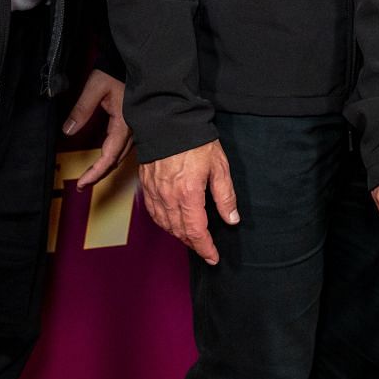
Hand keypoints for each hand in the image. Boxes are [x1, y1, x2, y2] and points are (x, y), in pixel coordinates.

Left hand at [62, 70, 132, 186]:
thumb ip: (81, 110)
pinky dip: (113, 156)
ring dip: (106, 166)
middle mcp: (133, 129)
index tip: (82, 183)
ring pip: (121, 154)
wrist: (132, 62)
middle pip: (116, 160)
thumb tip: (68, 130)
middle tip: (82, 184)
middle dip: (99, 174)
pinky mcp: (133, 123)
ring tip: (90, 175)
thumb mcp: (95, 88)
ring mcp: (135, 127)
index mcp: (125, 123)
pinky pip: (124, 145)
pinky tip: (103, 158)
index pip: (110, 156)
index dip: (96, 172)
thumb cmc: (115, 71)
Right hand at [140, 140, 238, 265]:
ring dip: (179, 235)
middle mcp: (169, 198)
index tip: (213, 257)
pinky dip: (164, 223)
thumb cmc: (196, 140)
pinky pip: (154, 212)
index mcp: (189, 194)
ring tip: (191, 239)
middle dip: (194, 244)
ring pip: (165, 224)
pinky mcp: (146, 185)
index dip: (205, 248)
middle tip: (205, 250)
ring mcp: (155, 192)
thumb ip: (225, 196)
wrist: (167, 121)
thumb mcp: (219, 166)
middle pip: (180, 231)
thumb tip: (232, 219)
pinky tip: (171, 223)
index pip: (197, 231)